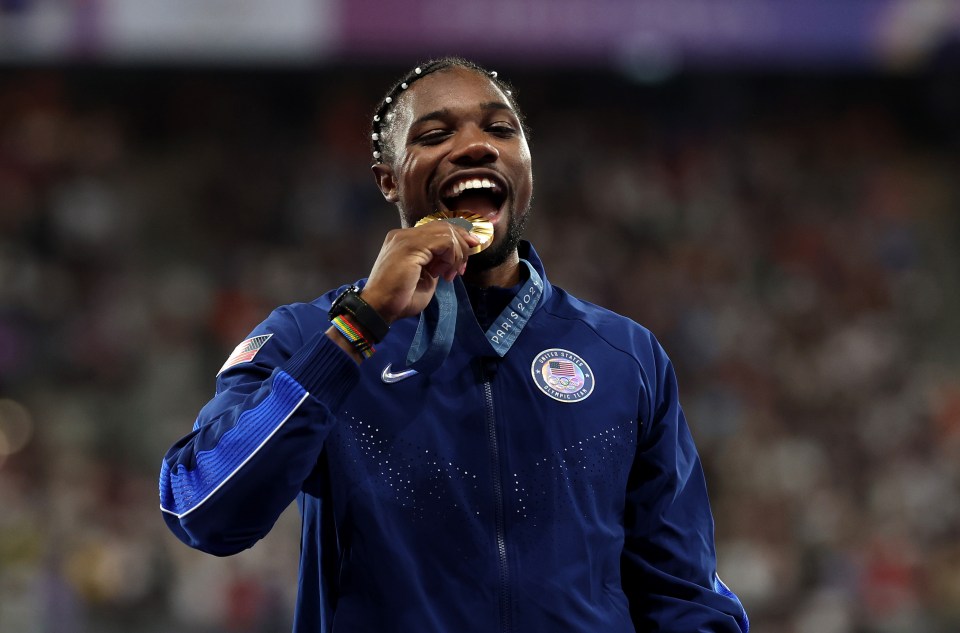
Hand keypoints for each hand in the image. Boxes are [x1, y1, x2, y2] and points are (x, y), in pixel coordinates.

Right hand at [360, 221, 480, 323]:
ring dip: (456, 254)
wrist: (380, 307)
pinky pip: (445, 242)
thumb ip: (436, 264)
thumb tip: (450, 259)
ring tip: (449, 274)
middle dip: (461, 245)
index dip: (457, 238)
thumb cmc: (400, 299)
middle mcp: (404, 234)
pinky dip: (451, 257)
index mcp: (405, 240)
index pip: (437, 228)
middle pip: (444, 226)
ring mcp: (406, 237)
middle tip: (461, 268)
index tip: (467, 255)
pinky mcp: (412, 245)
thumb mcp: (426, 278)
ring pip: (447, 233)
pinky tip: (443, 273)